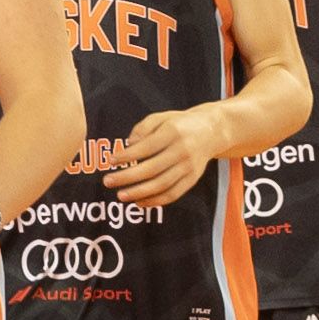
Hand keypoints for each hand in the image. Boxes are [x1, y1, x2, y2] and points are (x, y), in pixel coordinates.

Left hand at [94, 117, 218, 209]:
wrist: (211, 131)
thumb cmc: (179, 124)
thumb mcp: (161, 117)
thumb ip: (143, 128)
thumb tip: (128, 145)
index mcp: (173, 133)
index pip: (146, 147)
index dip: (127, 155)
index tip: (111, 160)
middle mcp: (182, 151)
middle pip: (152, 169)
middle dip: (127, 177)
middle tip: (108, 181)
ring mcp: (188, 167)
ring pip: (162, 185)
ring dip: (139, 193)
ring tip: (120, 195)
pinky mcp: (192, 180)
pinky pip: (172, 194)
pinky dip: (155, 201)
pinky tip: (138, 202)